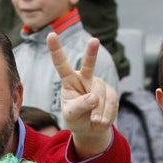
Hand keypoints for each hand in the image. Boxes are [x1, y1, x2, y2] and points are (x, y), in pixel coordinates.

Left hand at [48, 33, 116, 156]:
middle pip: (88, 65)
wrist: (91, 128)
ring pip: (100, 94)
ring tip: (94, 121)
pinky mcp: (111, 91)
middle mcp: (84, 77)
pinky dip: (106, 114)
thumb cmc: (76, 118)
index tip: (51, 35)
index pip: (61, 64)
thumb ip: (79, 106)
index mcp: (69, 80)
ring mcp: (98, 83)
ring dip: (98, 112)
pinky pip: (111, 102)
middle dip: (92, 53)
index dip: (56, 50)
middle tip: (94, 41)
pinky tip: (102, 120)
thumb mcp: (71, 115)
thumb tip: (94, 97)